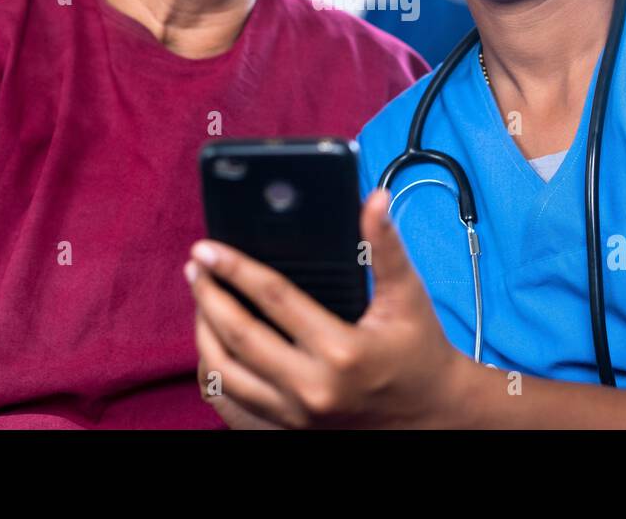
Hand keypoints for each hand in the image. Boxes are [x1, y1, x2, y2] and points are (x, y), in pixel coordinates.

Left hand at [186, 188, 468, 428]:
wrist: (431, 415)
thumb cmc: (419, 352)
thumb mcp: (407, 296)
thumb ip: (386, 246)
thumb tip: (374, 200)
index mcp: (342, 351)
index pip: (274, 299)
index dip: (235, 269)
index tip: (207, 249)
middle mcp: (313, 387)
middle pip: (239, 336)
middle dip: (208, 297)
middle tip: (194, 267)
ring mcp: (297, 413)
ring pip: (225, 373)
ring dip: (203, 332)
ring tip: (200, 298)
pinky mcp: (289, 426)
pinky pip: (232, 398)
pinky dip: (214, 366)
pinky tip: (212, 338)